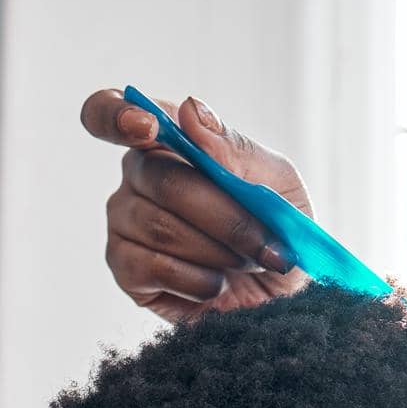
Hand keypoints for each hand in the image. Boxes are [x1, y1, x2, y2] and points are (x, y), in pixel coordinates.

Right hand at [80, 88, 312, 322]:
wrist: (288, 296)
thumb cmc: (281, 231)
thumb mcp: (279, 183)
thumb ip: (236, 147)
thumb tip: (191, 111)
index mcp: (170, 143)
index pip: (115, 112)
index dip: (119, 114)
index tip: (147, 126)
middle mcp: (139, 177)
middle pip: (162, 180)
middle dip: (227, 218)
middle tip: (268, 244)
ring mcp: (126, 222)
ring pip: (160, 227)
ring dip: (221, 252)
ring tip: (248, 264)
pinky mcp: (126, 269)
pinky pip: (153, 267)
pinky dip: (200, 281)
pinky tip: (218, 285)